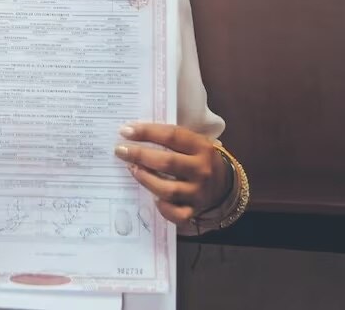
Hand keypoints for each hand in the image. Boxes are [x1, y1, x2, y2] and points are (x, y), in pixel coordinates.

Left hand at [114, 123, 229, 224]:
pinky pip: (176, 214)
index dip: (147, 132)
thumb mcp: (192, 143)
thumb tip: (132, 133)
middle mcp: (202, 170)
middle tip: (120, 150)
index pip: (172, 136)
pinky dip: (163, 208)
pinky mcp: (194, 210)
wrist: (224, 185)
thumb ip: (170, 138)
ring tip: (132, 169)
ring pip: (168, 190)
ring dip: (146, 179)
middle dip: (140, 155)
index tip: (125, 130)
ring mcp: (198, 192)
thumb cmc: (197, 159)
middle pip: (168, 162)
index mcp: (201, 147)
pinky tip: (153, 198)